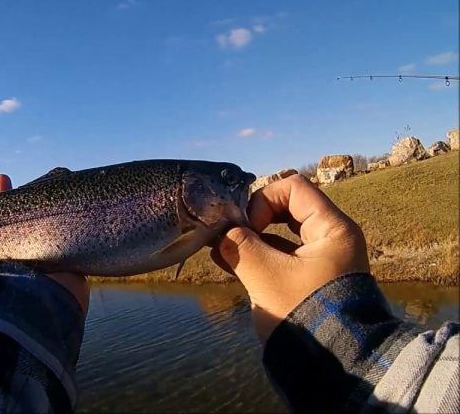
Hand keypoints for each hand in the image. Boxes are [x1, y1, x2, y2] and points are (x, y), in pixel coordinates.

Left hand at [0, 167, 88, 311]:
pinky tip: (62, 205)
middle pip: (2, 219)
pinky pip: (61, 239)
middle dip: (0, 195)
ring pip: (29, 227)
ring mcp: (30, 263)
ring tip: (26, 182)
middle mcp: (0, 257)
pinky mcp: (58, 269)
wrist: (5, 305)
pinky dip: (61, 223)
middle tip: (1, 174)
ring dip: (26, 204)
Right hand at [210, 174, 368, 341]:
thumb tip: (220, 233)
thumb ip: (239, 247)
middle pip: (283, 210)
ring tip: (219, 249)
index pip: (293, 188)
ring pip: (278, 235)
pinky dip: (255, 257)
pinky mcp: (307, 280)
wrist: (335, 365)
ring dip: (248, 240)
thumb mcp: (265, 276)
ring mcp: (319, 261)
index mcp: (332, 229)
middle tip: (229, 236)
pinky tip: (225, 261)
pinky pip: (278, 258)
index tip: (249, 228)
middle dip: (251, 220)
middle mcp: (329, 239)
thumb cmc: (305, 313)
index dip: (263, 200)